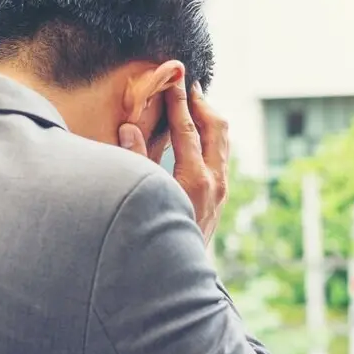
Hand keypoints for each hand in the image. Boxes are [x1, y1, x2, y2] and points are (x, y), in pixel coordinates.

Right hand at [118, 82, 228, 241]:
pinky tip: (198, 134)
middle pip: (216, 127)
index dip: (178, 100)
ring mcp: (221, 189)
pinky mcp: (221, 196)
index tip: (174, 78)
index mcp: (194, 178)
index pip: (187, 128)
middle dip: (202, 103)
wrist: (175, 274)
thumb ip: (135, 160)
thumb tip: (129, 127)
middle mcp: (214, 181)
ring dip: (210, 118)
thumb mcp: (141, 195)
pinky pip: (222, 155)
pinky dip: (212, 136)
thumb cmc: (152, 234)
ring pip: (224, 140)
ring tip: (195, 103)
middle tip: (188, 85)